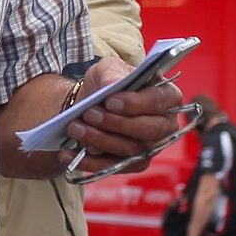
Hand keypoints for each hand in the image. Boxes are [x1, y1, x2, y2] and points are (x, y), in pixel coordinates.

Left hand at [61, 58, 187, 176]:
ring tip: (75, 128)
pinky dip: (89, 162)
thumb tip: (114, 83)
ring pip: (129, 150)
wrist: (89, 106)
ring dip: (99, 140)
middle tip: (89, 114)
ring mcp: (151, 147)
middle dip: (115, 123)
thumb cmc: (105, 85)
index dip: (136, 103)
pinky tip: (68, 154)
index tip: (110, 101)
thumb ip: (112, 72)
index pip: (159, 101)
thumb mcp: (107, 68)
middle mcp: (165, 124)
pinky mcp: (133, 164)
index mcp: (166, 96)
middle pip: (148, 130)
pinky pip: (114, 167)